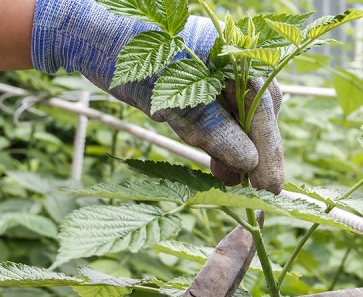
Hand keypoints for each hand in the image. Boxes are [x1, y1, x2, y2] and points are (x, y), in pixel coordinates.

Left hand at [31, 0, 283, 192]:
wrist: (93, 38)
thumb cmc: (130, 59)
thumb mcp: (173, 101)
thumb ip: (214, 130)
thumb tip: (249, 162)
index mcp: (232, 55)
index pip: (262, 107)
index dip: (268, 149)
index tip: (270, 187)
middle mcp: (232, 62)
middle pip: (260, 112)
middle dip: (258, 150)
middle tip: (255, 191)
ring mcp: (218, 73)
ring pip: (243, 118)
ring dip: (240, 150)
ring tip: (232, 182)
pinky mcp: (202, 85)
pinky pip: (223, 117)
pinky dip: (222, 141)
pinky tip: (218, 165)